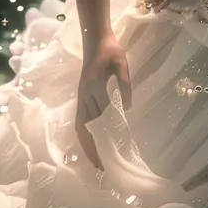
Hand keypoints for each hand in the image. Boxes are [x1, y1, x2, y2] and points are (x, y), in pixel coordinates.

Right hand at [75, 32, 132, 170]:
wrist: (95, 40)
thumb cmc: (111, 50)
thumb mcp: (122, 64)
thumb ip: (125, 84)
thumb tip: (128, 108)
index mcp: (95, 86)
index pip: (101, 115)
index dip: (107, 133)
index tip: (113, 150)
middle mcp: (84, 95)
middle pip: (87, 126)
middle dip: (93, 147)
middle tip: (102, 167)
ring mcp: (81, 97)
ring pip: (80, 126)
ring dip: (86, 144)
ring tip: (95, 161)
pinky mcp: (81, 97)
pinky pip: (79, 120)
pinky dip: (83, 134)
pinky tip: (89, 144)